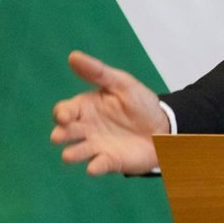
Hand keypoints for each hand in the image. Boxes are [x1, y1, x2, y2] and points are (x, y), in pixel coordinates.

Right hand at [50, 50, 169, 174]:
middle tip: (60, 135)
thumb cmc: (139, 104)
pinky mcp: (109, 161)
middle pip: (65, 132)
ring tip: (70, 154)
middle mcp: (85, 129)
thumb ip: (98, 72)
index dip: (62, 113)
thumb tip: (73, 56)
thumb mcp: (122, 83)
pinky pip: (98, 165)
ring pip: (76, 151)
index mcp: (85, 108)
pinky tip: (94, 166)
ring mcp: (95, 146)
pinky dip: (95, 166)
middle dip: (61, 134)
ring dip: (73, 153)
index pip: (64, 111)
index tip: (66, 115)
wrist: (163, 126)